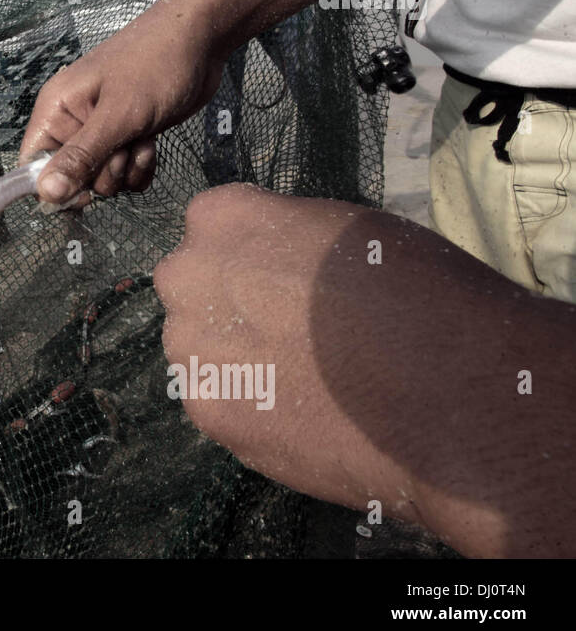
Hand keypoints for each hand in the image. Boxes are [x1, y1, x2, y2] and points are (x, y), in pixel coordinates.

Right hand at [18, 5, 224, 204]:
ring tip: (142, 137)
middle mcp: (73, 122)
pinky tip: (152, 144)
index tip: (83, 192)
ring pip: (101, 179)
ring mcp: (101, 130)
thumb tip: (46, 193)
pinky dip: (140, 167)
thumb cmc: (155, 65)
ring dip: (126, 169)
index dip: (52, 185)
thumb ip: (81, 156)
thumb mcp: (117, 115)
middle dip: (103, 173)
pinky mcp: (126, 137)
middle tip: (124, 148)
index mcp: (57, 110)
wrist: (200, 40)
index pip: (32, 163)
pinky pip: (124, 174)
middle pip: (71, 177)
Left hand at [154, 185, 575, 557]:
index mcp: (223, 216)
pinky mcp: (206, 409)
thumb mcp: (346, 226)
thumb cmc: (416, 290)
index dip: (252, 255)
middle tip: (289, 331)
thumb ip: (287, 238)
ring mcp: (191, 346)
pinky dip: (248, 405)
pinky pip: (216, 399)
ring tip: (299, 379)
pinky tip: (299, 414)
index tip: (286, 276)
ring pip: (197, 347)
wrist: (443, 389)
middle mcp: (188, 275)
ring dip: (232, 358)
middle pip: (192, 287)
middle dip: (227, 305)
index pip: (213, 228)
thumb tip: (275, 263)